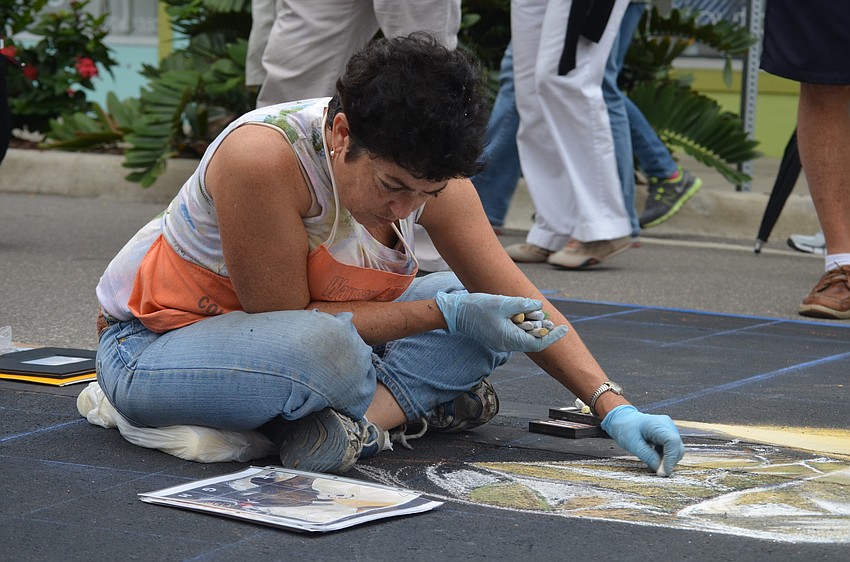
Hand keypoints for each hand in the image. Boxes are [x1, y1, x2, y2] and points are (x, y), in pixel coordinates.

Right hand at [435, 291, 567, 351]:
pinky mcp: (496, 336)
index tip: (563, 328)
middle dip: (541, 327)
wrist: (455, 313)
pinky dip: (520, 323)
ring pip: (522, 335)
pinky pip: (513, 332)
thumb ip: (523, 305)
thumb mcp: (503, 303)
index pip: (538, 343)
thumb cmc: (477, 308)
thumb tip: (539, 306)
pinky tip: (519, 311)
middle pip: (531, 339)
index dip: (552, 336)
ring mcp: (500, 341)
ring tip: (532, 310)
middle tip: (546, 315)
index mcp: (509, 339)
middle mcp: (506, 344)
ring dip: (530, 324)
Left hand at [600, 405, 683, 475]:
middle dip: (669, 462)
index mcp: (657, 424)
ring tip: (652, 464)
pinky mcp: (668, 433)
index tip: (663, 473)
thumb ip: (648, 456)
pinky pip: (672, 448)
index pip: (672, 442)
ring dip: (667, 460)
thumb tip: (662, 470)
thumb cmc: (625, 429)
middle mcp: (667, 425)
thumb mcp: (632, 445)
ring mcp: (669, 428)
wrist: (622, 420)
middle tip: (657, 472)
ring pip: (676, 449)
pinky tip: (653, 458)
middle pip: (677, 447)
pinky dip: (665, 456)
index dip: (670, 459)